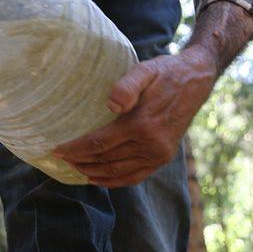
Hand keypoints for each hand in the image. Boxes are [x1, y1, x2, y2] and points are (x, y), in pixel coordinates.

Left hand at [52, 48, 216, 187]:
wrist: (196, 80)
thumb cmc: (165, 72)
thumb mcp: (145, 69)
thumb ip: (127, 86)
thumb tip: (111, 105)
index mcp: (142, 124)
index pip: (99, 143)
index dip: (75, 149)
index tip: (56, 150)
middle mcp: (151, 144)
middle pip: (106, 160)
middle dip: (80, 162)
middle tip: (60, 160)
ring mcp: (159, 154)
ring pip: (118, 172)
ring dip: (94, 173)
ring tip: (75, 169)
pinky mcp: (164, 157)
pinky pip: (136, 176)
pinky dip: (115, 181)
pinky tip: (99, 179)